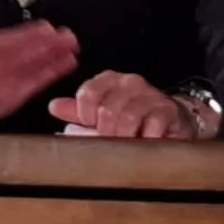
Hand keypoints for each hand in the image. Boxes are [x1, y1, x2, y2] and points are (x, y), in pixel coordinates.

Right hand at [0, 0, 79, 123]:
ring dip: (55, 59)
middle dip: (50, 45)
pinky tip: (64, 65)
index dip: (31, 34)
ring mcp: (4, 86)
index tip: (48, 27)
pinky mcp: (11, 100)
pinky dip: (51, 75)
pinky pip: (35, 86)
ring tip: (72, 50)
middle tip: (69, 36)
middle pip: (27, 55)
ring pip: (34, 70)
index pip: (11, 40)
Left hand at [47, 70, 194, 137]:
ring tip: (125, 144)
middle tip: (109, 140)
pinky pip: (152, 126)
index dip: (85, 114)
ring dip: (123, 137)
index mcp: (109, 80)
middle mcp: (130, 82)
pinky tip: (143, 142)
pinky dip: (144, 139)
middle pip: (106, 109)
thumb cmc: (129, 114)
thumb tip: (54, 107)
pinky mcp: (168, 110)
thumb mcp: (100, 111)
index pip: (88, 92)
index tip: (89, 125)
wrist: (170, 119)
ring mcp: (151, 95)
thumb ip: (77, 110)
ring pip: (127, 118)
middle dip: (105, 132)